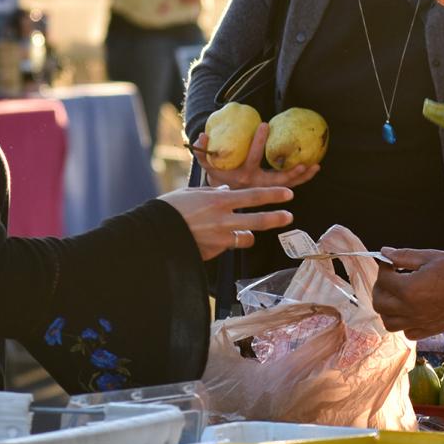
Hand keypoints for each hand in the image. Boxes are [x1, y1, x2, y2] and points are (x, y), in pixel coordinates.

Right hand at [159, 184, 294, 259]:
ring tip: (245, 230)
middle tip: (289, 216)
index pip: (253, 196)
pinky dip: (226, 242)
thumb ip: (213, 192)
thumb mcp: (192, 193)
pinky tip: (213, 238)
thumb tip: (227, 191)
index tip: (289, 194)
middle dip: (277, 218)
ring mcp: (219, 239)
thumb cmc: (170, 208)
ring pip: (247, 238)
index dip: (273, 195)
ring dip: (249, 234)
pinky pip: (228, 246)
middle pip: (259, 220)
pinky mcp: (214, 252)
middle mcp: (223, 220)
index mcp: (218, 201)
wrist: (154, 234)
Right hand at [193, 124, 319, 189]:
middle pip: (276, 178)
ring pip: (287, 185)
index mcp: (241, 176)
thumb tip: (203, 135)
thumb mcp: (205, 167)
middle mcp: (254, 185)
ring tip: (315, 166)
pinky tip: (312, 171)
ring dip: (301, 177)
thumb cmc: (210, 183)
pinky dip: (301, 180)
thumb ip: (202, 152)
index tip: (264, 126)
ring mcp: (264, 191)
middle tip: (304, 161)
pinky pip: (289, 187)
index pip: (251, 157)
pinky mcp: (270, 193)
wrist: (209, 209)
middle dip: (291, 170)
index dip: (258, 142)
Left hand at [373, 247, 443, 339]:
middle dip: (381, 287)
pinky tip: (412, 310)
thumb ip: (403, 256)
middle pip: (379, 303)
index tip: (391, 261)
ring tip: (398, 295)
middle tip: (391, 277)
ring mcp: (419, 322)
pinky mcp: (430, 330)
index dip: (384, 266)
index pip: (383, 279)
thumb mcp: (430, 256)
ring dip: (388, 307)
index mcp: (408, 289)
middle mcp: (410, 310)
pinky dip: (404, 323)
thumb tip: (384, 252)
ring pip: (388, 322)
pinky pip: (407, 332)